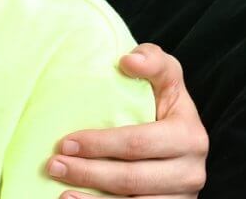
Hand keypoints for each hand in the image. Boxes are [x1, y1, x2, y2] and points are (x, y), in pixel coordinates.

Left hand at [47, 43, 207, 198]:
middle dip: (89, 173)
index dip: (100, 145)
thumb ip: (152, 60)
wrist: (181, 140)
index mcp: (190, 136)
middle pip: (132, 179)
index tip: (65, 142)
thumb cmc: (164, 103)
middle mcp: (191, 172)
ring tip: (61, 193)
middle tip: (54, 164)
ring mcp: (182, 197)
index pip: (138, 143)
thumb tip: (129, 60)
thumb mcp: (166, 76)